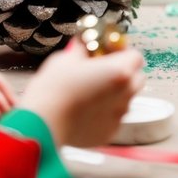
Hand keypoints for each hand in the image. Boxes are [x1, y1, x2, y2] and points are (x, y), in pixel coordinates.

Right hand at [20, 41, 145, 147]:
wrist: (42, 124)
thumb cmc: (53, 88)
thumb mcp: (66, 58)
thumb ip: (83, 50)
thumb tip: (84, 44)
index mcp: (120, 71)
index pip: (135, 56)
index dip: (122, 52)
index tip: (108, 53)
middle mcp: (125, 94)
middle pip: (136, 78)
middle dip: (124, 73)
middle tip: (102, 71)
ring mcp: (119, 115)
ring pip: (125, 99)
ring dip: (114, 94)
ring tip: (89, 92)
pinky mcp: (109, 132)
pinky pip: (112, 118)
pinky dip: (104, 113)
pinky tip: (83, 110)